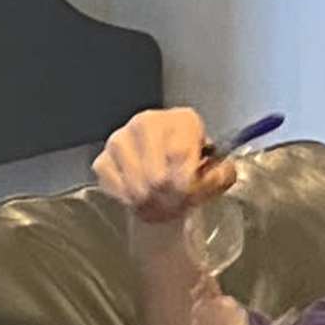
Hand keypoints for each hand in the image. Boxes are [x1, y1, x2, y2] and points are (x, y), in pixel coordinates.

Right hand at [94, 108, 232, 251]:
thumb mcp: (217, 173)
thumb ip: (221, 175)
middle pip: (157, 174)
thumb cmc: (192, 173)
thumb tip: (212, 177)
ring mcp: (120, 139)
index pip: (180, 154)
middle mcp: (147, 122)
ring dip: (152, 204)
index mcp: (181, 120)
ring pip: (137, 186)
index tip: (192, 193)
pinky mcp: (103, 160)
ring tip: (162, 204)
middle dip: (170, 198)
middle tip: (178, 204)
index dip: (189, 183)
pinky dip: (131, 202)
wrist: (167, 180)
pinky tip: (143, 200)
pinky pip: (117, 191)